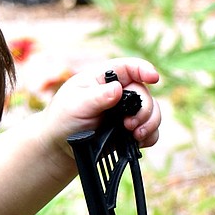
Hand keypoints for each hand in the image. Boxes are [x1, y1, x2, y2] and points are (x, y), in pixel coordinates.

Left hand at [41, 59, 161, 155]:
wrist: (59, 147)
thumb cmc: (62, 119)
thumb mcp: (75, 104)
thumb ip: (97, 97)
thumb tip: (118, 89)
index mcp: (104, 79)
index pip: (129, 67)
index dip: (144, 69)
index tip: (154, 78)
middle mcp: (119, 93)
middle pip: (144, 94)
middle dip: (144, 109)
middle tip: (130, 124)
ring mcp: (126, 112)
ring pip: (152, 112)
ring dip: (150, 123)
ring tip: (136, 135)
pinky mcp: (129, 131)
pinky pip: (150, 131)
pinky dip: (150, 136)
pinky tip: (139, 142)